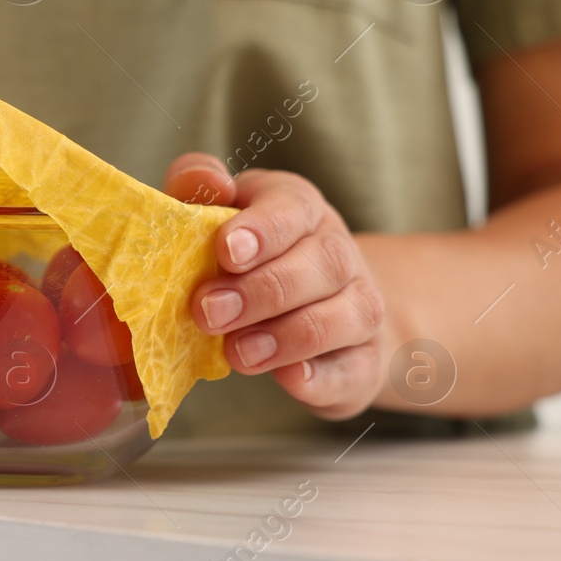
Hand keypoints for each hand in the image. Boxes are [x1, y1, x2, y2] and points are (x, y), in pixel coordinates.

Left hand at [163, 154, 386, 418]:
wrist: (313, 306)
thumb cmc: (245, 254)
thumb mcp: (215, 211)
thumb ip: (198, 187)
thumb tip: (206, 182)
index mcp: (299, 208)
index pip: (292, 207)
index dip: (262, 228)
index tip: (226, 251)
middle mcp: (337, 252)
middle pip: (322, 262)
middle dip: (262, 290)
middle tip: (208, 312)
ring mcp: (358, 307)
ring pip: (345, 315)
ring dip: (289, 336)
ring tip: (237, 353)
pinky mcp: (362, 361)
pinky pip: (354, 368)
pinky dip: (323, 377)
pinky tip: (290, 378)